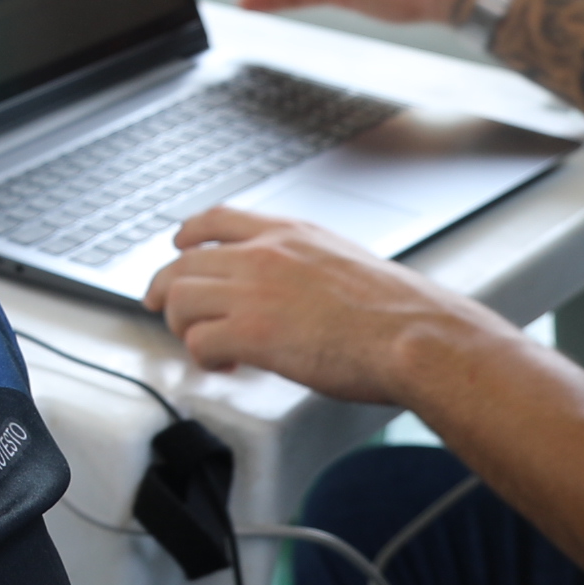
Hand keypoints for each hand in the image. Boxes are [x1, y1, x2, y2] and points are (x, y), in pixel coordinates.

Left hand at [144, 207, 472, 405]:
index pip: (215, 218)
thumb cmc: (397, 312)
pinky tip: (225, 366)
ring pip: (180, 298)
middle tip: (167, 313)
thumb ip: (306, 267)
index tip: (178, 248)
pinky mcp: (253, 332)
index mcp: (290, 233)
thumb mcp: (345, 262)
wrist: (417, 335)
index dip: (186, 236)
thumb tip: (293, 292)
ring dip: (184, 327)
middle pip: (183, 262)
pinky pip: (198, 340)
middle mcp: (264, 253)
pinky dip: (203, 357)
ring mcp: (255, 290)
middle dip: (168, 291)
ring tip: (207, 347)